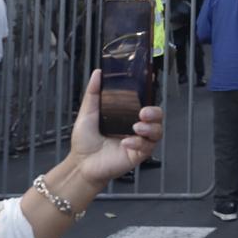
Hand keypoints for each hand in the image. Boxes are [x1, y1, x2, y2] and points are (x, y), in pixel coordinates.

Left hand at [69, 70, 163, 187]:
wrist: (80, 164)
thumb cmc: (84, 142)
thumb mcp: (87, 113)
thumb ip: (93, 93)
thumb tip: (98, 74)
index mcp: (127, 117)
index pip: (145, 104)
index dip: (150, 97)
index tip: (149, 89)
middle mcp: (135, 128)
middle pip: (157, 117)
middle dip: (155, 113)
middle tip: (143, 112)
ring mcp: (138, 142)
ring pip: (157, 132)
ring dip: (150, 128)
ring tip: (136, 127)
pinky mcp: (138, 155)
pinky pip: (147, 147)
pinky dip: (138, 143)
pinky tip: (126, 142)